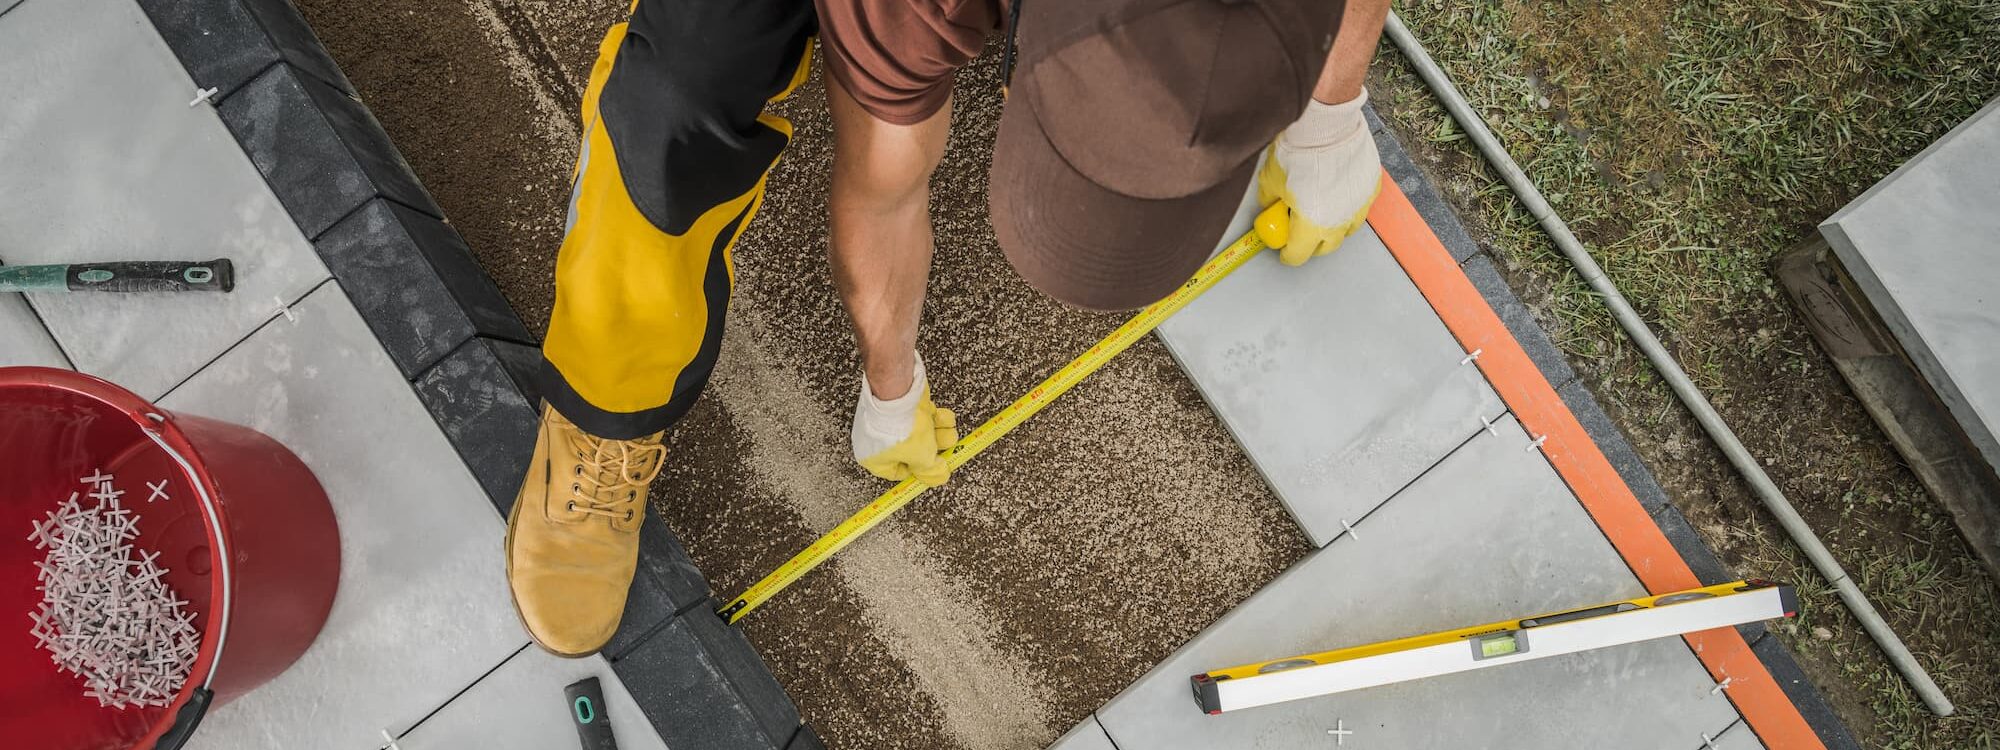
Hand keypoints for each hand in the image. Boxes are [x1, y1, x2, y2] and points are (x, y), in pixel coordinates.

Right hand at [851, 354, 957, 485]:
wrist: (898, 390)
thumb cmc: (899, 424)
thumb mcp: (921, 457)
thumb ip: (930, 470)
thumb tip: (937, 476)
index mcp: (874, 457)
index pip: (898, 472)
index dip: (919, 473)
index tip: (933, 471)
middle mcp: (880, 440)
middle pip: (913, 451)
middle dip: (933, 450)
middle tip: (946, 450)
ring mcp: (893, 421)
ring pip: (922, 433)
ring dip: (940, 434)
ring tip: (949, 433)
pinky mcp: (906, 406)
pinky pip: (924, 417)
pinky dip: (938, 418)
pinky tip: (944, 419)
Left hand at [1256, 89, 1382, 265]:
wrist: (1327, 125)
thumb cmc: (1298, 152)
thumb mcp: (1270, 180)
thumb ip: (1270, 200)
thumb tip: (1270, 204)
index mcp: (1310, 227)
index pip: (1297, 255)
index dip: (1287, 253)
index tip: (1283, 248)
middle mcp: (1338, 222)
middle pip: (1325, 248)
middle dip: (1311, 244)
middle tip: (1301, 232)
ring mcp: (1359, 206)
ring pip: (1347, 229)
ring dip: (1333, 226)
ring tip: (1322, 211)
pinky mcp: (1371, 188)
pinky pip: (1360, 205)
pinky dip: (1349, 203)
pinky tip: (1338, 190)